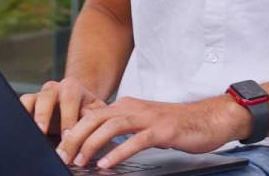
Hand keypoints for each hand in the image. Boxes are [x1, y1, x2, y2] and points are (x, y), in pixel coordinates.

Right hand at [18, 78, 107, 135]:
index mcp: (72, 88)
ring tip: (29, 132)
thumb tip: (88, 131)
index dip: (68, 117)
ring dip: (28, 115)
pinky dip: (19, 116)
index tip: (67, 136)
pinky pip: (20, 105)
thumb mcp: (97, 113)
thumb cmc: (89, 112)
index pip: (69, 100)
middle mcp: (54, 88)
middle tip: (43, 132)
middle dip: (44, 116)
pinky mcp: (29, 103)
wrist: (79, 105)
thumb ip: (93, 118)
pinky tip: (22, 131)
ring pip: (29, 99)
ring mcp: (39, 95)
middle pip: (46, 97)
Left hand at [57, 95, 250, 169]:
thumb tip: (98, 142)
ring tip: (79, 160)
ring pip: (110, 127)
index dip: (74, 130)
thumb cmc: (174, 124)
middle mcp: (132, 108)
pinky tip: (107, 163)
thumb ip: (122, 128)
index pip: (91, 115)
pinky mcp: (161, 130)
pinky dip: (118, 152)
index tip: (61, 146)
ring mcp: (146, 118)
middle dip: (75, 137)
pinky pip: (134, 141)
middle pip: (94, 119)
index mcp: (124, 105)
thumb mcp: (142, 123)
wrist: (208, 118)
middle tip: (62, 155)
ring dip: (92, 145)